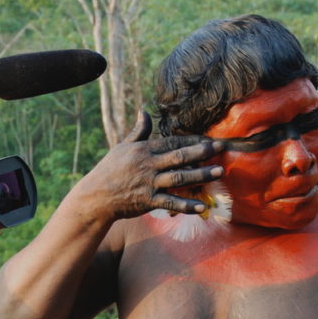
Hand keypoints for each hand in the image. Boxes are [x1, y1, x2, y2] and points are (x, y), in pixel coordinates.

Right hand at [87, 110, 224, 219]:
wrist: (96, 196)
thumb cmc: (109, 170)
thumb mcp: (122, 147)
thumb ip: (138, 131)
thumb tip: (145, 112)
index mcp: (144, 150)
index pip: (172, 142)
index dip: (192, 140)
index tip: (209, 139)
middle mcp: (148, 165)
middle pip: (180, 156)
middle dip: (202, 152)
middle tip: (221, 148)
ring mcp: (149, 183)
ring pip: (179, 178)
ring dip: (201, 175)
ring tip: (218, 172)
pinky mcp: (148, 201)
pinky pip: (171, 202)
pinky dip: (186, 205)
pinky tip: (202, 206)